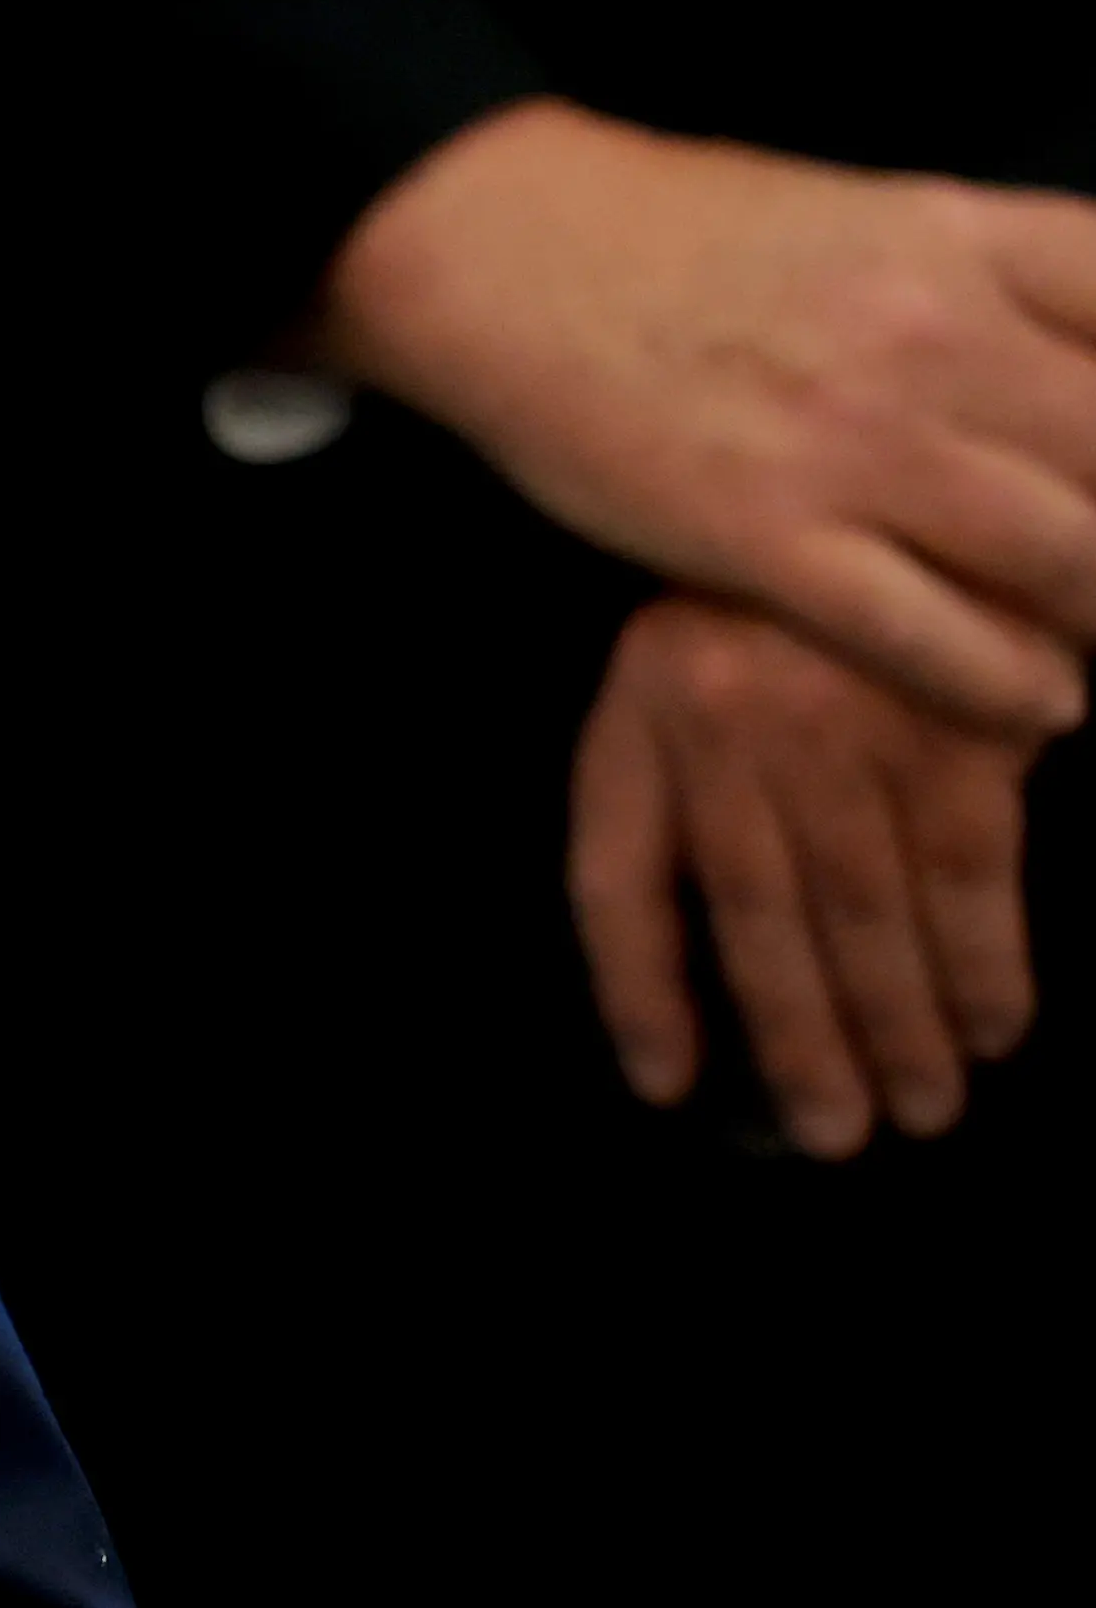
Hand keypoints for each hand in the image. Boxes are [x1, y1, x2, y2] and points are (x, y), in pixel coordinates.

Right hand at [316, 98, 1095, 739]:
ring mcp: (852, 442)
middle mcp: (935, 337)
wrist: (502, 251)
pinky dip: (1010, 685)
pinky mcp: (765, 536)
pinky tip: (1042, 703)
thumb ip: (999, 281)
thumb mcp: (875, 216)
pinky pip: (929, 635)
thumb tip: (1092, 352)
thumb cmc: (682, 233)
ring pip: (1069, 554)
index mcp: (967, 241)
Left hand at [569, 593, 1042, 1157]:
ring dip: (897, 1027)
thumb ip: (686, 774)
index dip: (639, 993)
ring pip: (863, 915)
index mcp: (643, 704)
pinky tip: (992, 1029)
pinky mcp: (958, 725)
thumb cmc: (800, 590)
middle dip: (799, 1042)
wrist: (924, 473)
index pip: (616, 880)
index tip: (665, 1084)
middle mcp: (730, 722)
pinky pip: (967, 877)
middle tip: (835, 1134)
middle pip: (757, 922)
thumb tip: (700, 962)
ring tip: (920, 1110)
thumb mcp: (696, 650)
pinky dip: (982, 965)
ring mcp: (847, 725)